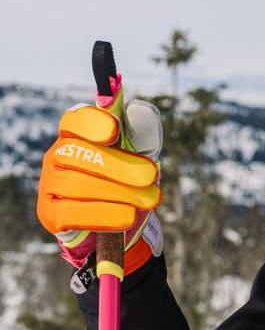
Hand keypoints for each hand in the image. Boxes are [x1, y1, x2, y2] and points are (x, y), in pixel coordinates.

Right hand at [37, 97, 162, 279]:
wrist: (117, 221)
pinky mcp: (49, 214)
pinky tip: (128, 216)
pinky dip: (104, 215)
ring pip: (77, 186)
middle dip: (118, 166)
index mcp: (75, 133)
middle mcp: (56, 156)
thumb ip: (142, 130)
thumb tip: (139, 108)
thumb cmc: (128, 176)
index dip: (92, 123)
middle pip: (78, 155)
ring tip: (149, 200)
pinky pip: (71, 214)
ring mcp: (49, 185)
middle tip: (151, 176)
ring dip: (118, 193)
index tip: (115, 130)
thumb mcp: (141, 152)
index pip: (74, 120)